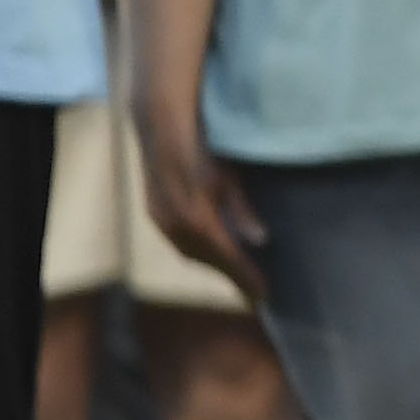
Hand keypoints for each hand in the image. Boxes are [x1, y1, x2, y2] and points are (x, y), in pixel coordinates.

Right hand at [136, 95, 268, 307]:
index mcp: (197, 219)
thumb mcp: (228, 176)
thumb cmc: (203, 145)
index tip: (265, 295)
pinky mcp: (154, 213)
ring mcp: (161, 220)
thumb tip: (260, 241)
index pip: (227, 257)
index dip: (246, 277)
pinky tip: (213, 252)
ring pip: (191, 254)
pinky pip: (179, 243)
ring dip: (215, 266)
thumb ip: (241, 209)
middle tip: (256, 290)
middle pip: (208, 261)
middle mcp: (176, 226)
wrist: (159, 125)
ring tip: (239, 275)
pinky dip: (199, 252)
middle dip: (232, 276)